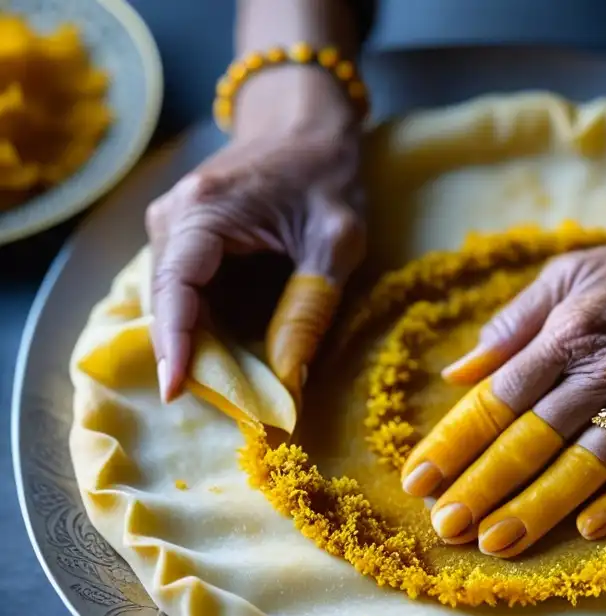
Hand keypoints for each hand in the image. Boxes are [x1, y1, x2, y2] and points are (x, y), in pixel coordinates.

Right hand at [146, 67, 363, 402]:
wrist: (306, 122)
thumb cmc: (327, 173)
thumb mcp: (337, 239)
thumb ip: (312, 305)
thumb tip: (290, 375)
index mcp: (205, 210)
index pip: (176, 288)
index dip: (175, 344)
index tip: (175, 391)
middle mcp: (174, 216)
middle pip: (167, 301)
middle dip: (191, 353)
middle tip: (225, 402)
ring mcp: (173, 224)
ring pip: (173, 300)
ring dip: (198, 341)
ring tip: (232, 384)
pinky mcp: (184, 235)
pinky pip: (185, 289)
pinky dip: (204, 322)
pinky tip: (231, 351)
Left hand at [400, 227, 605, 557]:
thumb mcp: (565, 275)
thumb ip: (511, 325)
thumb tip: (457, 372)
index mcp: (567, 332)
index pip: (499, 398)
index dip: (455, 442)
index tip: (417, 480)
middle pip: (535, 439)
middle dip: (485, 486)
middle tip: (446, 526)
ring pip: (589, 462)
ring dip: (541, 506)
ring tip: (498, 543)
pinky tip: (588, 529)